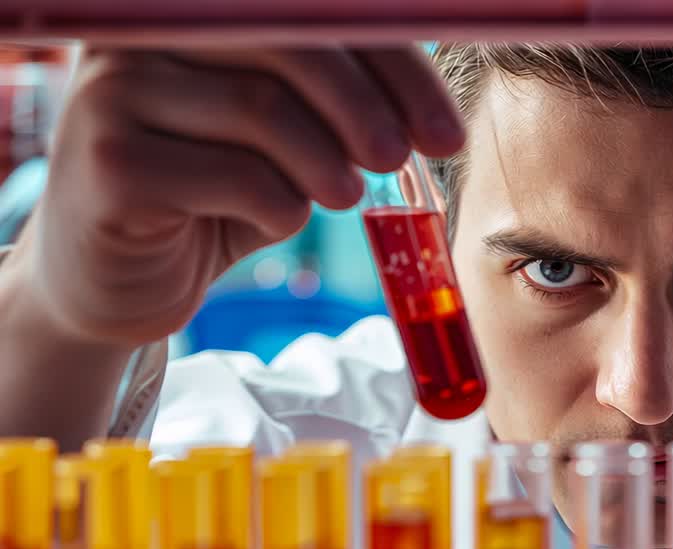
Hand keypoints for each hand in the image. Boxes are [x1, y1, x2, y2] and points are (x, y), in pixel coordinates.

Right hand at [15, 46, 463, 347]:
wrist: (117, 278)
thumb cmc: (210, 198)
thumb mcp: (280, 141)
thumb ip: (334, 105)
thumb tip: (430, 101)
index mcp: (191, 18)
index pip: (310, 19)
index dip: (392, 66)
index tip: (443, 129)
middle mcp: (142, 39)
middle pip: (288, 45)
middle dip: (366, 108)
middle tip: (399, 158)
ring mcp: (112, 94)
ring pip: (263, 108)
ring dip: (326, 163)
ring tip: (343, 196)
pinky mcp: (109, 164)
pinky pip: (233, 176)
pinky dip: (281, 206)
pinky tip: (278, 220)